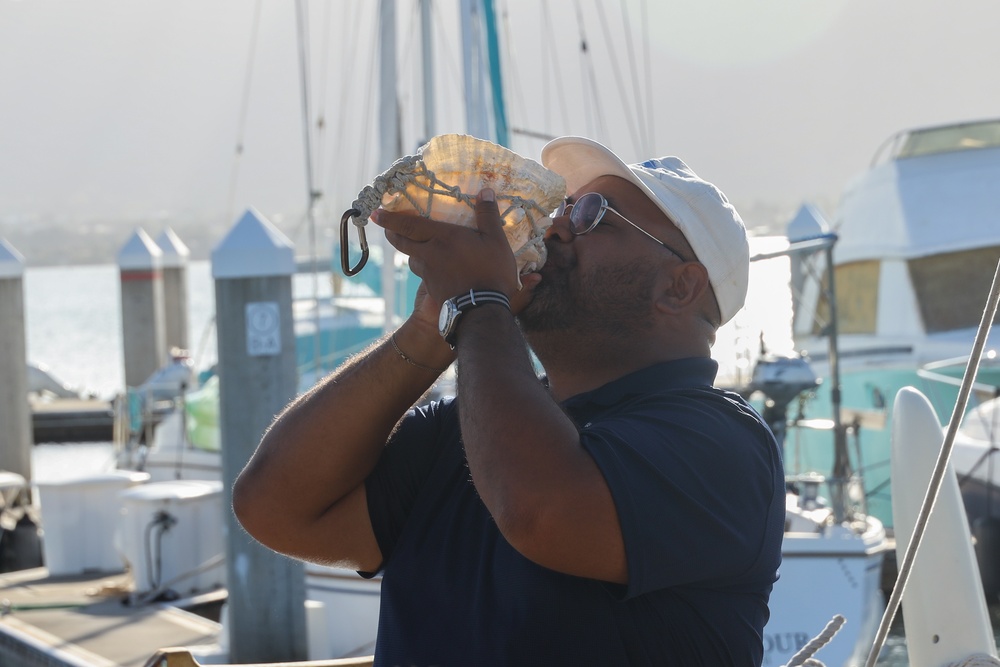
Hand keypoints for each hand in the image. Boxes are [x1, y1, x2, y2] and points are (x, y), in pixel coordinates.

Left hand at [373, 189, 528, 305]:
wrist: (482, 311)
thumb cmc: (490, 272)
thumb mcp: (495, 240)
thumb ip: (488, 215)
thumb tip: (485, 191)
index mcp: (441, 237)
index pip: (407, 224)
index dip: (389, 218)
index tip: (375, 213)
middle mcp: (430, 254)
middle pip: (402, 242)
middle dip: (392, 232)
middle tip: (387, 227)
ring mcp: (429, 274)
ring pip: (412, 259)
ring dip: (410, 252)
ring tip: (416, 248)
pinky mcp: (434, 290)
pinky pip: (424, 275)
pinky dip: (425, 269)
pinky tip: (436, 270)